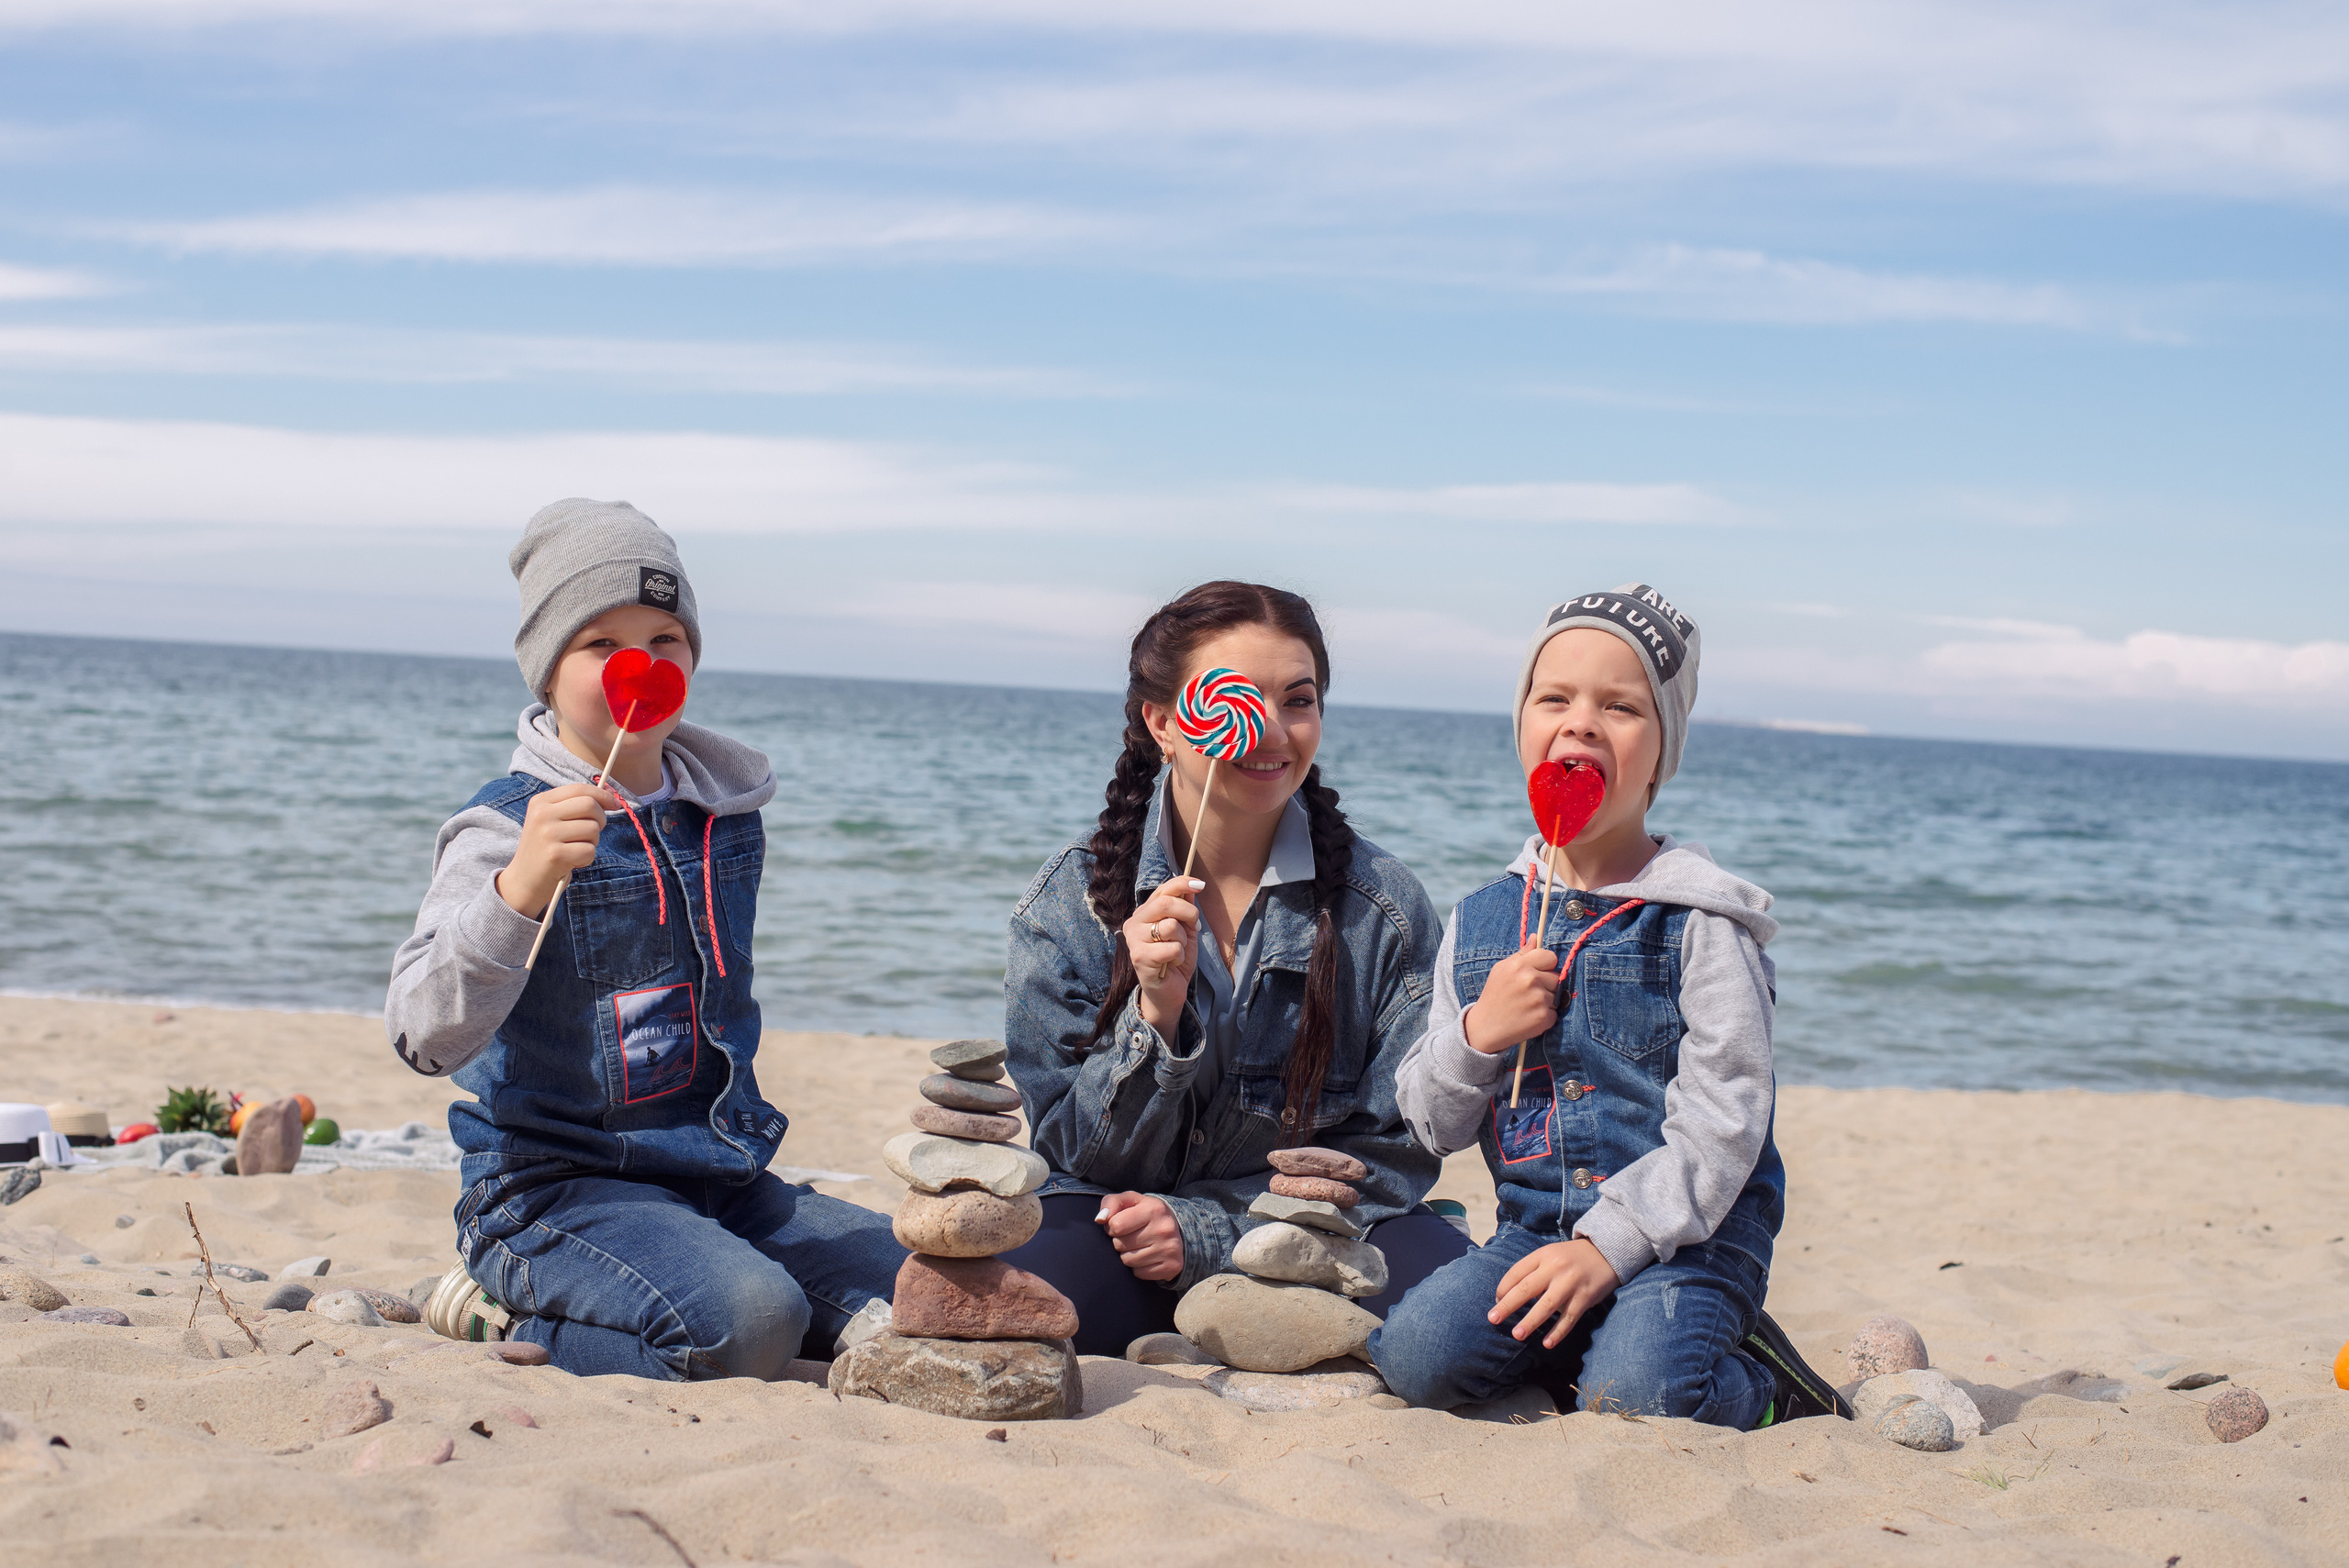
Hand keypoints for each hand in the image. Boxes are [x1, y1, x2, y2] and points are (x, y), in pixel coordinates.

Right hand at [496, 782, 618, 917]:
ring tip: (575, 849)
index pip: (579, 789)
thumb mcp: (551, 820)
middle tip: (592, 833)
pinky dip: (586, 859)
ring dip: (592, 842)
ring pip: (592, 829)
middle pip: (590, 805)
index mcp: (541, 802)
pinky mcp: (555, 855)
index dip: (602, 795)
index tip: (614, 805)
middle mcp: (542, 814)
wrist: (524, 880)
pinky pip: (589, 851)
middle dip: (600, 819)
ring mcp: (547, 834)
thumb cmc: (546, 848)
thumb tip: (610, 795)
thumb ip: (575, 806)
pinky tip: (572, 862)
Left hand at [1097, 1191, 1184, 1281]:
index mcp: (1154, 1209)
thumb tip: (1100, 1219)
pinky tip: (1147, 1256)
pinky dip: (1138, 1267)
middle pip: (1120, 1244)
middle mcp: (1164, 1229)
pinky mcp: (1171, 1267)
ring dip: (1128, 1254)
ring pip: (1127, 1261)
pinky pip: (1138, 1273)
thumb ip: (1111, 1202)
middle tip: (1131, 1235)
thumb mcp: (1130, 1201)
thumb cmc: (1145, 1214)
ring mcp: (1169, 1249)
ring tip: (1139, 1245)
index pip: (1116, 1225)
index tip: (1121, 1225)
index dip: (1112, 1226)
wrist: (1177, 1230)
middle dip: (1119, 1241)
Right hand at [1122, 877, 1202, 1036]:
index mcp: (1144, 912)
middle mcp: (1134, 923)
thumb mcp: (1185, 930)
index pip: (1162, 889)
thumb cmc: (1175, 959)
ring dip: (1183, 940)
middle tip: (1192, 926)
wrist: (1168, 991)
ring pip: (1171, 926)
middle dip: (1188, 913)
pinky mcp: (1140, 957)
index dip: (1182, 883)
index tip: (1199, 885)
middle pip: (1165, 903)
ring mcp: (1134, 940)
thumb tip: (1191, 887)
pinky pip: (1172, 948)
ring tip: (1176, 951)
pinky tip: (1171, 964)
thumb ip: (1185, 909)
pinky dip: (1179, 956)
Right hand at [1462, 943, 1561, 1053]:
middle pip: (1556, 977)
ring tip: (1527, 1005)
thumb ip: (1522, 953)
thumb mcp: (1502, 969)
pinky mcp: (1544, 1017)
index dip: (1546, 965)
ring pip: (1556, 996)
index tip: (1538, 972)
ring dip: (1546, 1001)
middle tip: (1528, 993)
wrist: (1486, 1027)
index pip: (1550, 957)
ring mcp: (1538, 999)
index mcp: (1519, 965)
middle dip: (1546, 984)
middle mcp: (1530, 980)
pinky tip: (1529, 1017)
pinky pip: (1555, 1012)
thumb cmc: (1495, 995)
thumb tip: (1536, 937)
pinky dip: (1545, 1016)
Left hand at [1489, 1238, 1618, 1347]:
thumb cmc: (1571, 1258)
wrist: (1607, 1251)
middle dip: (1508, 1306)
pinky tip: (1547, 1343)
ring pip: (1547, 1305)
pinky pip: (1569, 1318)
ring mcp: (1571, 1283)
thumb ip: (1532, 1271)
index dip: (1503, 1289)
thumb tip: (1509, 1296)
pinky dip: (1558, 1332)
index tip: (1496, 1302)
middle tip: (1493, 1319)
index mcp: (1543, 1255)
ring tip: (1517, 1335)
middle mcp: (1555, 1267)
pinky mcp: (1585, 1297)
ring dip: (1531, 1322)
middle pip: (1526, 1288)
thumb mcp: (1550, 1255)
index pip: (1516, 1272)